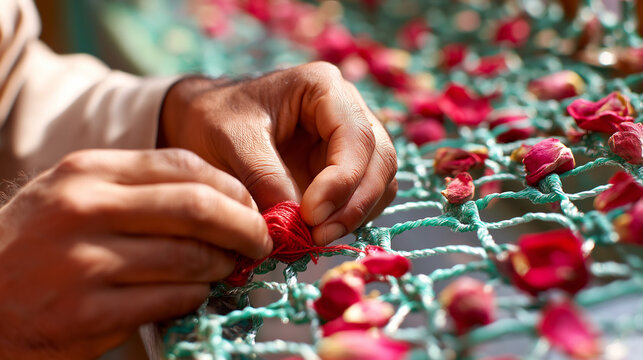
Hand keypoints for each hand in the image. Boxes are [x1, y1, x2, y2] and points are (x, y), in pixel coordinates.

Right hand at [0, 149, 269, 358]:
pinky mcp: (88, 313)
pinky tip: (195, 294)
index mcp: (87, 172)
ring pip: (189, 257)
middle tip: (260, 240)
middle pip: (196, 207)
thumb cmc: (35, 245)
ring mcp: (85, 262)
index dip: (230, 186)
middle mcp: (85, 209)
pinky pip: (171, 300)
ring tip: (227, 267)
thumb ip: (138, 191)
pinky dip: (195, 297)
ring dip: (222, 265)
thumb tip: (220, 199)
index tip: (250, 204)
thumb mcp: (74, 197)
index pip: (182, 164)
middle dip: (244, 225)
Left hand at [161, 62, 397, 244]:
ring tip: (316, 238)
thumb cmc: (214, 119)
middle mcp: (348, 110)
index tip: (311, 215)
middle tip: (318, 236)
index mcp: (324, 88)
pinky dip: (350, 218)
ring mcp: (350, 141)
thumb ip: (264, 176)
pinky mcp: (344, 168)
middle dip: (354, 203)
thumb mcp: (231, 140)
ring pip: (381, 181)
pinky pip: (366, 196)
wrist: (203, 124)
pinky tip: (320, 231)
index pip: (356, 136)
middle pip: (380, 160)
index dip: (342, 180)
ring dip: (356, 214)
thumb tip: (297, 221)